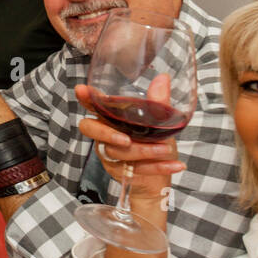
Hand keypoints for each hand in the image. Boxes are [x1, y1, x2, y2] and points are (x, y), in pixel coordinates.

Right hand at [76, 81, 184, 202]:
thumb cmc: (155, 143)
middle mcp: (105, 133)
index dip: (85, 98)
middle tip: (126, 140)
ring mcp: (109, 153)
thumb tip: (163, 79)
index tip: (81, 89)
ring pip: (117, 151)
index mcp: (112, 117)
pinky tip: (176, 164)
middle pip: (90, 129)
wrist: (159, 178)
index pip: (93, 105)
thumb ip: (159, 103)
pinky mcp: (118, 170)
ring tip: (165, 148)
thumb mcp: (162, 122)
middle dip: (106, 133)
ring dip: (144, 150)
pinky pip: (135, 168)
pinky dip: (158, 166)